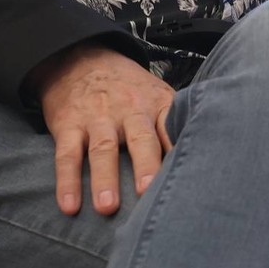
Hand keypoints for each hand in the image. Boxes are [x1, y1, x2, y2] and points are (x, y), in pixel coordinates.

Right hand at [31, 42, 174, 216]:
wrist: (82, 60)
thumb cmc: (128, 89)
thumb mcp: (157, 95)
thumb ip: (174, 124)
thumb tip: (201, 159)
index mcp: (157, 105)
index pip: (173, 128)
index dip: (181, 148)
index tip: (189, 173)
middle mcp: (130, 111)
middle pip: (141, 139)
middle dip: (146, 165)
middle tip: (148, 192)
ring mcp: (99, 118)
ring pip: (102, 149)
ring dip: (105, 179)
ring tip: (107, 207)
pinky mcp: (69, 125)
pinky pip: (67, 155)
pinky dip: (67, 181)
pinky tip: (68, 206)